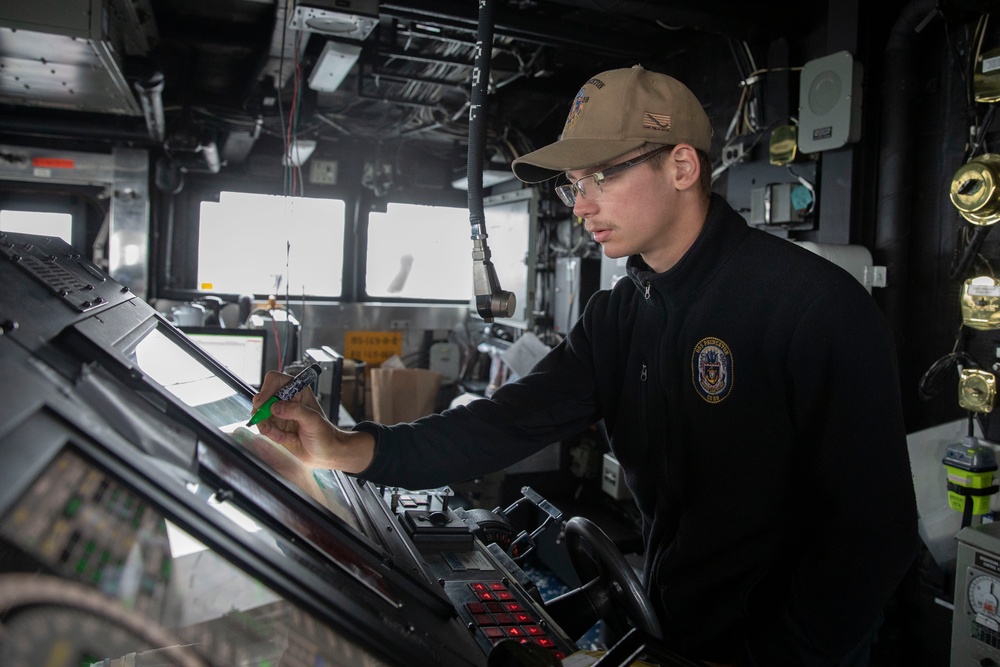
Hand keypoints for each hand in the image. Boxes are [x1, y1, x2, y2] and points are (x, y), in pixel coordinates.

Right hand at [251, 370, 374, 473]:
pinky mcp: (275, 427)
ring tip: (283, 436)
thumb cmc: (326, 435)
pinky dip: (272, 435)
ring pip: (260, 414)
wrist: (325, 453)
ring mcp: (279, 414)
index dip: (266, 389)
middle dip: (262, 413)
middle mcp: (286, 400)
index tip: (261, 403)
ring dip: (268, 427)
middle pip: (263, 398)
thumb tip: (275, 407)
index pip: (275, 380)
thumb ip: (295, 411)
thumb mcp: (313, 420)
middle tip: (267, 425)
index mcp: (298, 391)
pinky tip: (286, 439)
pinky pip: (264, 427)